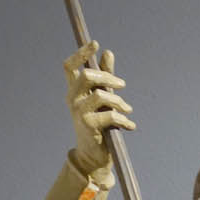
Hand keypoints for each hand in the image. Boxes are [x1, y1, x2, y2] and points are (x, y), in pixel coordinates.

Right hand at [64, 43, 135, 175]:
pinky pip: (110, 114)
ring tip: (128, 110)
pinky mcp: (87, 125)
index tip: (95, 43)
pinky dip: (123, 119)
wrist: (94, 155)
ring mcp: (78, 112)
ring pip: (101, 94)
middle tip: (122, 85)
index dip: (80, 53)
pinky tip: (130, 126)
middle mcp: (72, 99)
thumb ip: (105, 77)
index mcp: (74, 91)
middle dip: (108, 77)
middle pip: (86, 75)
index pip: (70, 67)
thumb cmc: (99, 125)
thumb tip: (107, 52)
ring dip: (119, 101)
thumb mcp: (103, 99)